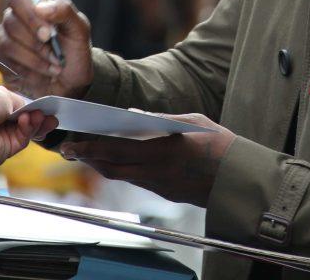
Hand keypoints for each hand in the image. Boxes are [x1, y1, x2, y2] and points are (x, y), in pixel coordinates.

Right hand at [0, 0, 93, 99]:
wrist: (71, 83)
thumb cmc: (75, 52)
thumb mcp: (79, 29)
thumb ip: (64, 11)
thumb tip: (40, 7)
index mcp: (33, 7)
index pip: (18, 0)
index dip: (30, 17)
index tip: (48, 34)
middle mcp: (14, 20)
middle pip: (11, 23)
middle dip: (36, 44)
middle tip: (55, 56)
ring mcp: (4, 40)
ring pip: (7, 45)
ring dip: (34, 60)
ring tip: (53, 68)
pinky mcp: (0, 61)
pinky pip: (5, 64)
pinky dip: (28, 72)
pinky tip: (42, 76)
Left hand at [0, 86, 46, 165]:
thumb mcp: (4, 97)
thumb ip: (22, 105)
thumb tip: (32, 111)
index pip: (20, 113)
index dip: (34, 111)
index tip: (47, 108)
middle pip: (26, 126)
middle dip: (40, 120)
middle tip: (53, 116)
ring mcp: (2, 140)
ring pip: (26, 133)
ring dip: (35, 123)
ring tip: (38, 115)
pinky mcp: (3, 152)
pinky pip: (21, 141)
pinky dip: (27, 130)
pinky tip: (27, 119)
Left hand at [60, 113, 234, 206]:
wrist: (240, 178)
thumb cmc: (220, 145)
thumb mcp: (193, 121)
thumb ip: (161, 119)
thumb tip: (132, 116)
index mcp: (163, 151)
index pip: (117, 149)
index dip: (91, 147)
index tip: (73, 142)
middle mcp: (157, 172)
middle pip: (112, 167)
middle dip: (88, 157)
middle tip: (69, 149)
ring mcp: (160, 185)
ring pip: (121, 175)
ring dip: (101, 165)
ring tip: (85, 154)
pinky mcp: (165, 193)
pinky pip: (135, 181)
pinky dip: (120, 170)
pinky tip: (114, 161)